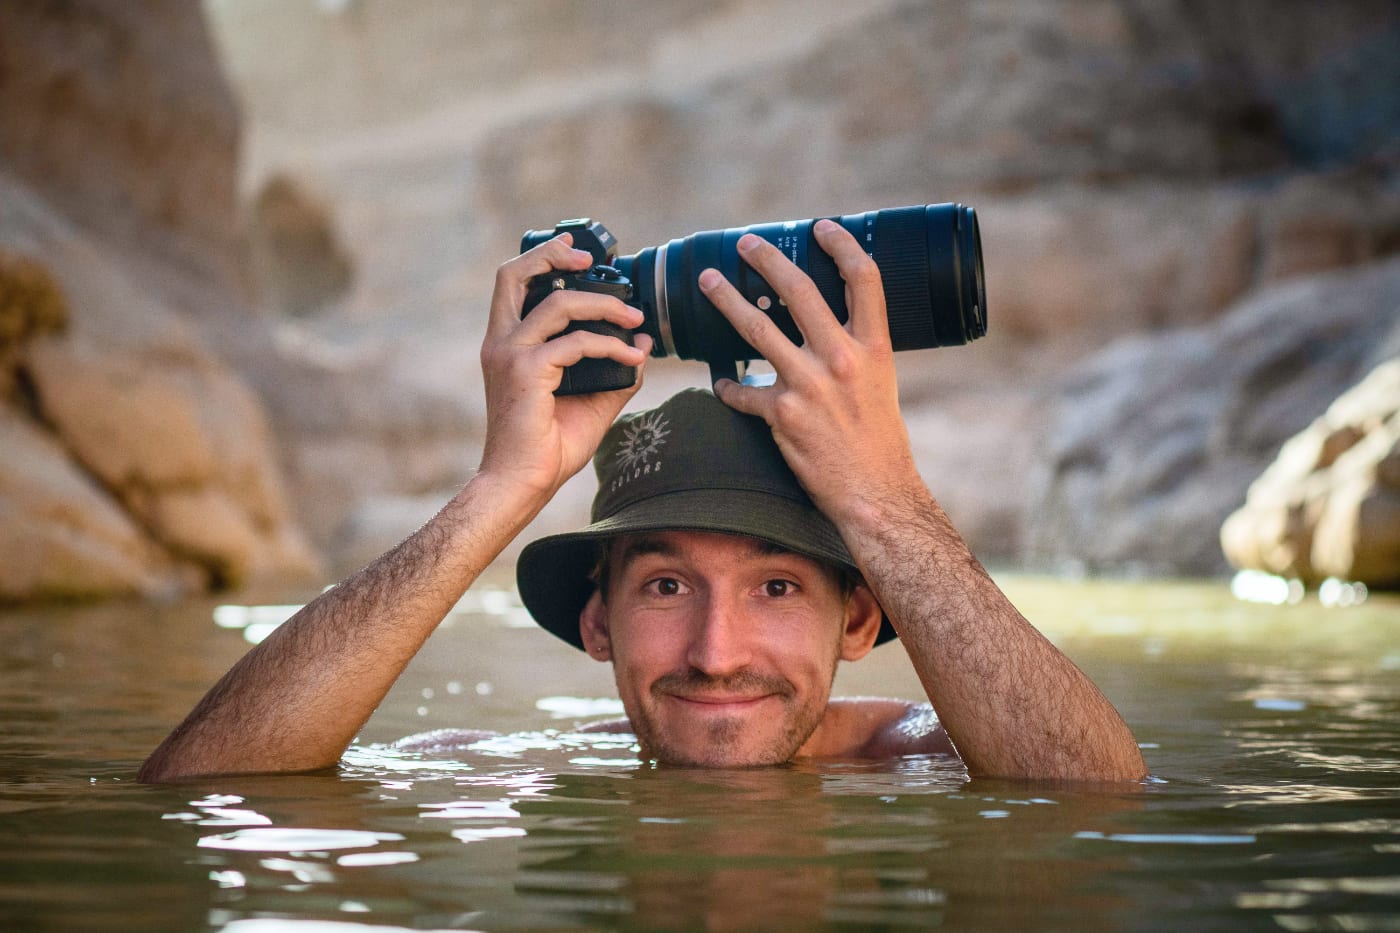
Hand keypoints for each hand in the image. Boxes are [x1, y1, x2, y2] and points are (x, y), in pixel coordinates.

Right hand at [478, 234, 652, 501]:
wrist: (522, 483)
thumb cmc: (547, 447)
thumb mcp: (591, 402)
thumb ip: (615, 370)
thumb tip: (644, 340)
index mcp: (507, 344)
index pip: (514, 284)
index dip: (543, 260)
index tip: (578, 257)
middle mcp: (501, 342)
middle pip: (514, 274)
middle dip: (553, 255)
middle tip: (590, 259)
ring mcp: (509, 354)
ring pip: (559, 304)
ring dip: (604, 305)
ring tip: (636, 317)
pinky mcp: (525, 370)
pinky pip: (576, 343)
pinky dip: (611, 346)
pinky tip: (633, 358)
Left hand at [701, 220, 921, 526]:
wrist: (874, 493)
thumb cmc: (880, 441)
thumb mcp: (882, 383)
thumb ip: (857, 351)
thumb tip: (829, 326)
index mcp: (874, 347)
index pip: (863, 278)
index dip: (841, 245)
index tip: (821, 228)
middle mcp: (841, 359)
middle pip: (798, 290)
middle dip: (766, 260)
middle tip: (745, 244)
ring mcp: (808, 385)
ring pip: (755, 327)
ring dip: (726, 300)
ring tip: (709, 283)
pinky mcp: (781, 414)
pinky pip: (743, 390)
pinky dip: (730, 386)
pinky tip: (724, 384)